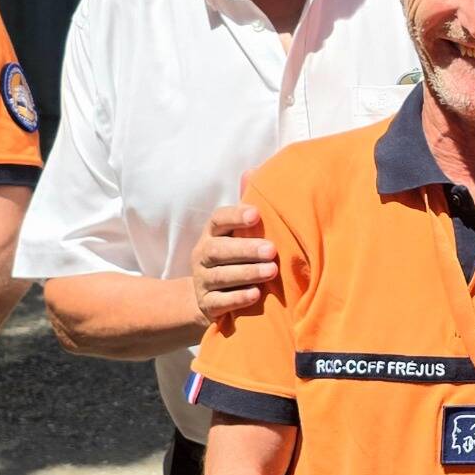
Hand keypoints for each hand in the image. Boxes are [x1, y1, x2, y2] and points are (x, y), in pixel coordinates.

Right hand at [190, 204, 278, 323]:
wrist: (208, 299)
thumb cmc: (233, 258)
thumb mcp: (236, 234)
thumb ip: (245, 208)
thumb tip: (253, 170)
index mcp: (211, 234)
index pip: (218, 220)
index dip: (235, 216)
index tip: (257, 214)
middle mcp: (202, 255)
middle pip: (218, 250)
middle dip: (246, 249)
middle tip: (271, 250)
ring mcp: (202, 281)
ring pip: (220, 276)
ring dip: (247, 273)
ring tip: (272, 270)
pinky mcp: (207, 304)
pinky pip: (219, 302)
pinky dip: (238, 298)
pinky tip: (256, 294)